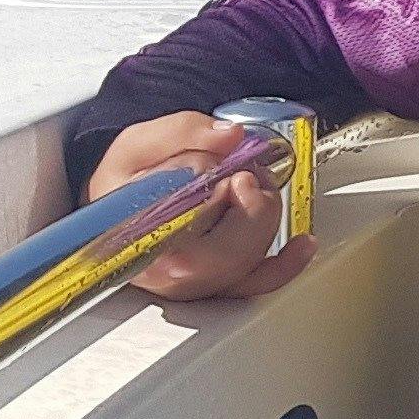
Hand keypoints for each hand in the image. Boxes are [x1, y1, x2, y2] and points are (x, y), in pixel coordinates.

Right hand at [92, 111, 314, 299]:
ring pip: (249, 266)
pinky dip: (284, 265)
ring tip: (252, 188)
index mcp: (142, 240)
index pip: (197, 240)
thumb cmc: (122, 180)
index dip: (232, 209)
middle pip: (233, 255)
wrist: (117, 203)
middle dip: (256, 207)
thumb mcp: (138, 143)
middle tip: (246, 176)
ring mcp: (192, 285)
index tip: (240, 178)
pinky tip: (301, 245)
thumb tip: (229, 137)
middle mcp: (166, 273)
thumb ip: (182, 132)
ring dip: (265, 220)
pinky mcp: (213, 286)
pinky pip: (256, 285)